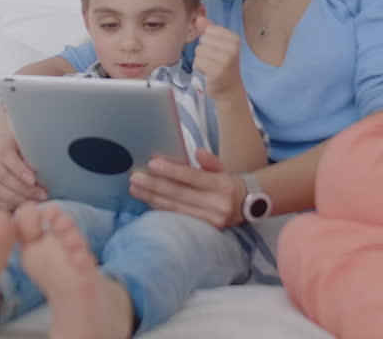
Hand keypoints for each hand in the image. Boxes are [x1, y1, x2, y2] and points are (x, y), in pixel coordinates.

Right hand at [0, 133, 46, 208]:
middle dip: (22, 188)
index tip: (33, 181)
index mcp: (5, 141)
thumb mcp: (38, 149)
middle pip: (1, 175)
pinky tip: (23, 206)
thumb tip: (45, 171)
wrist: (22, 155)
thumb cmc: (35, 151)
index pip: (6, 155)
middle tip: (41, 195)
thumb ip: (38, 157)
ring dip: (16, 199)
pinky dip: (7, 204)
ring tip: (34, 202)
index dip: (19, 169)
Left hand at [129, 148, 247, 227]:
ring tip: (134, 189)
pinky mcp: (204, 231)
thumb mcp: (223, 168)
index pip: (193, 177)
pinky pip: (178, 217)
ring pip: (176, 208)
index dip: (172, 171)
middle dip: (155, 186)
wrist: (247, 207)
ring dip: (152, 198)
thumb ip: (210, 161)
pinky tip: (147, 200)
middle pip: (180, 194)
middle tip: (134, 177)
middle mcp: (217, 205)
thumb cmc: (228, 183)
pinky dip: (160, 208)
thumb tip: (198, 152)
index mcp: (222, 185)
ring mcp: (210, 220)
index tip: (152, 164)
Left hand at [192, 16, 242, 100]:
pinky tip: (208, 72)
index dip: (208, 40)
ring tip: (211, 66)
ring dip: (201, 59)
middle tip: (214, 60)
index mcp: (235, 38)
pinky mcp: (217, 71)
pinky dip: (199, 67)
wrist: (230, 88)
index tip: (217, 50)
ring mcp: (225, 60)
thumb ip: (210, 29)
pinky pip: (197, 61)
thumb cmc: (224, 64)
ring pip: (199, 50)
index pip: (209, 30)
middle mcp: (232, 48)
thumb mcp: (219, 44)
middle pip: (203, 39)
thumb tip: (199, 18)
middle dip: (204, 50)